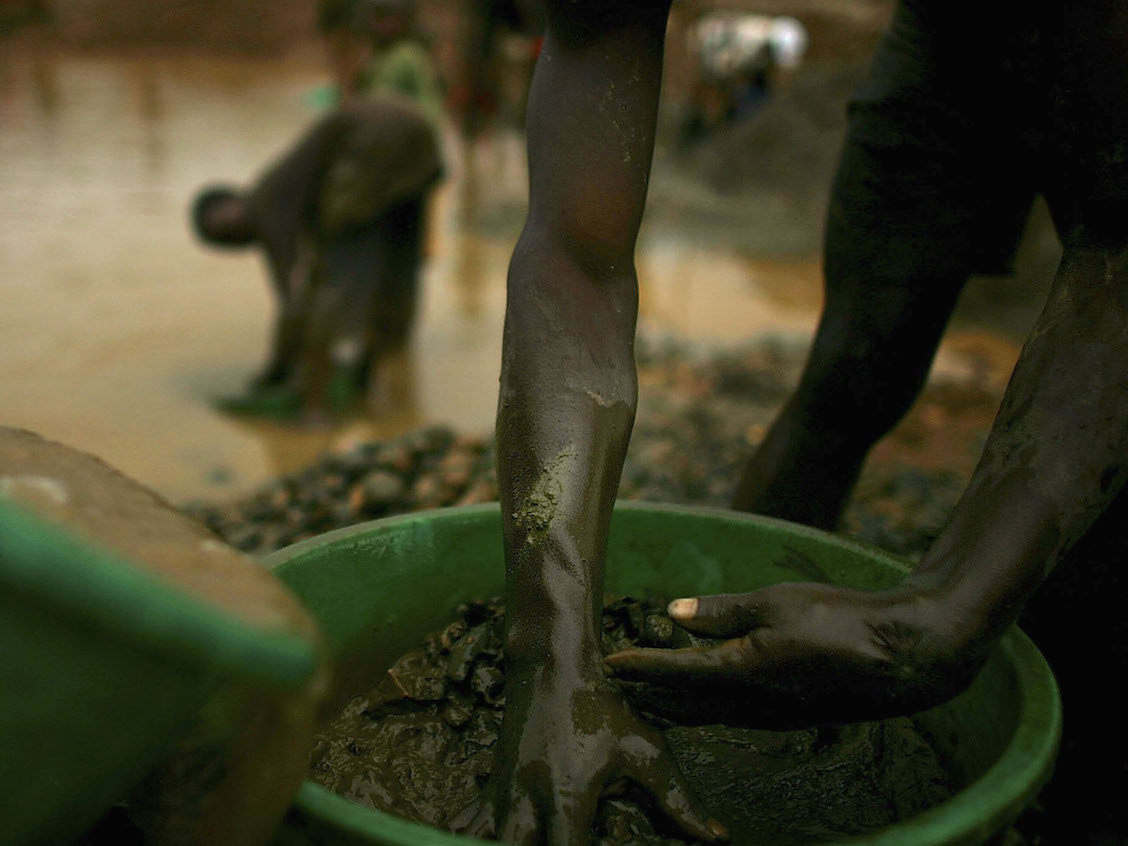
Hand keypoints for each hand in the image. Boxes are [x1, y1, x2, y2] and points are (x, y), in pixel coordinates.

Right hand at [454, 668, 727, 844]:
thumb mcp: (645, 749)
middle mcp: (527, 804)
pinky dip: (468, 838)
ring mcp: (502, 796)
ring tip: (523, 845)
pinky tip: (483, 842)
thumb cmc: (603, 707)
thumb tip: (717, 839)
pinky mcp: (490, 786)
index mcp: (568, 799)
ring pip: (480, 842)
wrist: (551, 664)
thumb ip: (679, 799)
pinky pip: (463, 826)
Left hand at [605, 583, 984, 728]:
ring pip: (707, 715)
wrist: (903, 656)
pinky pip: (732, 717)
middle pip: (685, 703)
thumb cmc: (840, 618)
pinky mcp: (789, 716)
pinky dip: (704, 710)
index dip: (642, 668)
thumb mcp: (776, 602)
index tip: (611, 663)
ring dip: (673, 707)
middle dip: (648, 695)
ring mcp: (772, 714)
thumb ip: (722, 612)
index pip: (676, 673)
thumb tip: (672, 614)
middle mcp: (752, 702)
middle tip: (615, 689)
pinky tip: (700, 703)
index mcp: (743, 670)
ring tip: (645, 700)